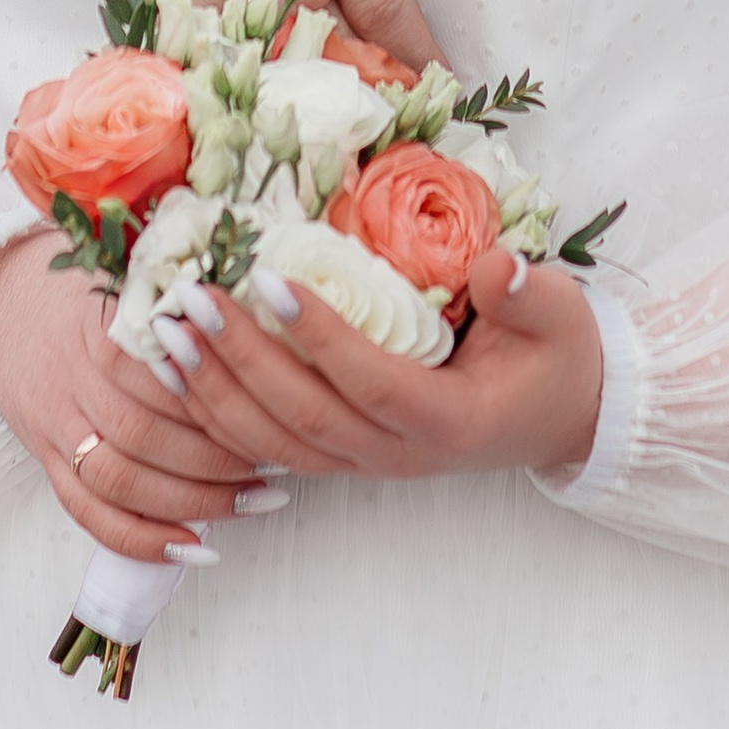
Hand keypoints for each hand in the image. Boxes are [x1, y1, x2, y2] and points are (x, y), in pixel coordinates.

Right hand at [0, 234, 268, 562]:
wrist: (9, 310)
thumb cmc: (91, 294)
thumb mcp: (133, 276)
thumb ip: (185, 295)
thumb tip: (266, 307)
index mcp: (104, 327)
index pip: (165, 371)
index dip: (220, 395)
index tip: (274, 407)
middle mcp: (77, 381)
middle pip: (144, 433)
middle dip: (216, 457)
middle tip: (276, 464)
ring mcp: (58, 427)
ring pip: (122, 479)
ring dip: (193, 501)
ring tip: (254, 502)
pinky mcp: (48, 463)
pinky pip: (90, 514)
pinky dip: (142, 540)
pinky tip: (195, 549)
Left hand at [157, 248, 604, 487]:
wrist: (560, 415)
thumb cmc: (556, 355)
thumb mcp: (560, 315)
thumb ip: (529, 293)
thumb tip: (496, 267)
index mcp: (448, 421)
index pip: (369, 380)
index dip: (318, 335)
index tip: (269, 279)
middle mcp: (397, 453)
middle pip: (303, 415)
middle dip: (240, 358)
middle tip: (194, 298)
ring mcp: (366, 461)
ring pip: (274, 441)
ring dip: (214, 391)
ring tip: (167, 334)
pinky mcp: (345, 454)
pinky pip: (271, 445)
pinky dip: (220, 413)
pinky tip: (182, 372)